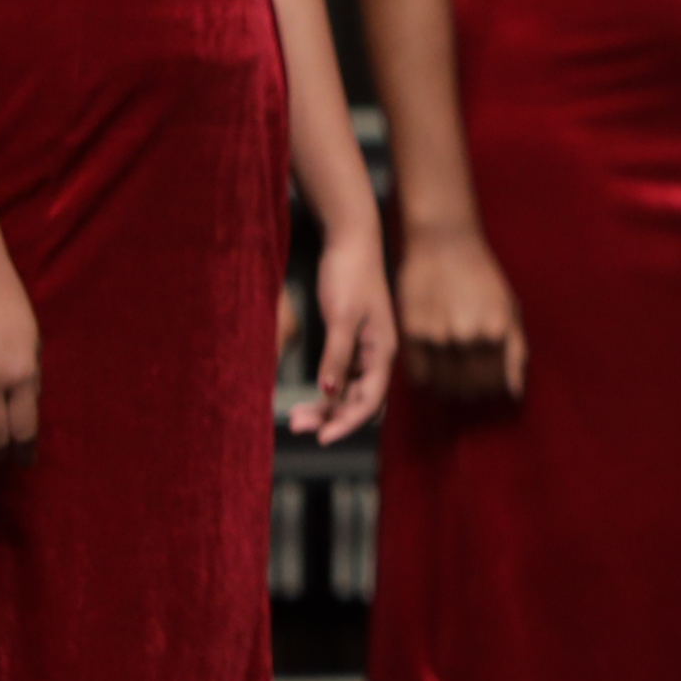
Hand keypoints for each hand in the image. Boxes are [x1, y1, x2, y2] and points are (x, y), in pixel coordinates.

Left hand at [297, 223, 395, 442]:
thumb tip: (330, 393)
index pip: (369, 400)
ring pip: (349, 390)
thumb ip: (337, 356)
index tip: (320, 438)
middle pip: (360, 400)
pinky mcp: (351, 340)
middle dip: (333, 418)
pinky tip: (309, 396)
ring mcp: (365, 349)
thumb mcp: (342, 317)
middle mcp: (377, 356)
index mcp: (383, 352)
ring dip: (327, 407)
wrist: (352, 242)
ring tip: (297, 416)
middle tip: (298, 426)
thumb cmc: (350, 276)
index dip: (347, 422)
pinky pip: (342, 375)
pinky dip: (326, 389)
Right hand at [396, 220, 527, 402]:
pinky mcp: (411, 332)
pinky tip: (432, 368)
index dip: (491, 392)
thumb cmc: (482, 277)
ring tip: (450, 379)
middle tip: (467, 387)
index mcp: (498, 333)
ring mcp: (438, 337)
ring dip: (447, 390)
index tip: (486, 389)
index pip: (494, 384)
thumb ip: (516, 352)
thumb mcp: (510, 310)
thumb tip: (515, 392)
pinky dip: (426, 379)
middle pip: (468, 389)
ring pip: (443, 386)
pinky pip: (418, 374)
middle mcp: (469, 339)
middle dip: (470, 394)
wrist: (443, 245)